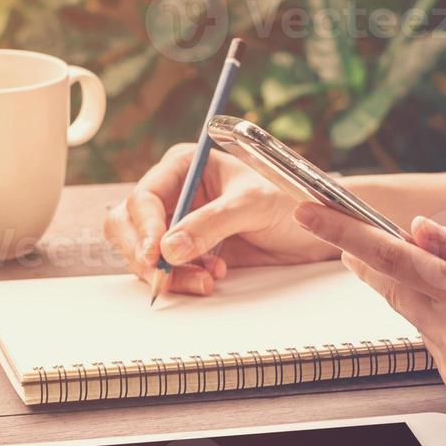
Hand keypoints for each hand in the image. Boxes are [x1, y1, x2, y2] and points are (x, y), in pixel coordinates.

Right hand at [104, 144, 336, 294]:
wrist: (316, 227)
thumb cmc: (290, 199)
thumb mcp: (252, 205)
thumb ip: (211, 224)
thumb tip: (169, 249)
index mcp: (184, 166)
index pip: (144, 197)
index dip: (143, 228)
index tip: (155, 255)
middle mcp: (175, 192)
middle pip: (129, 225)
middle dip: (144, 254)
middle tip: (165, 277)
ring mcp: (179, 223)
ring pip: (143, 252)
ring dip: (167, 272)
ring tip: (207, 278)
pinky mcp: (190, 250)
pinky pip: (167, 270)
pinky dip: (182, 279)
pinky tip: (213, 276)